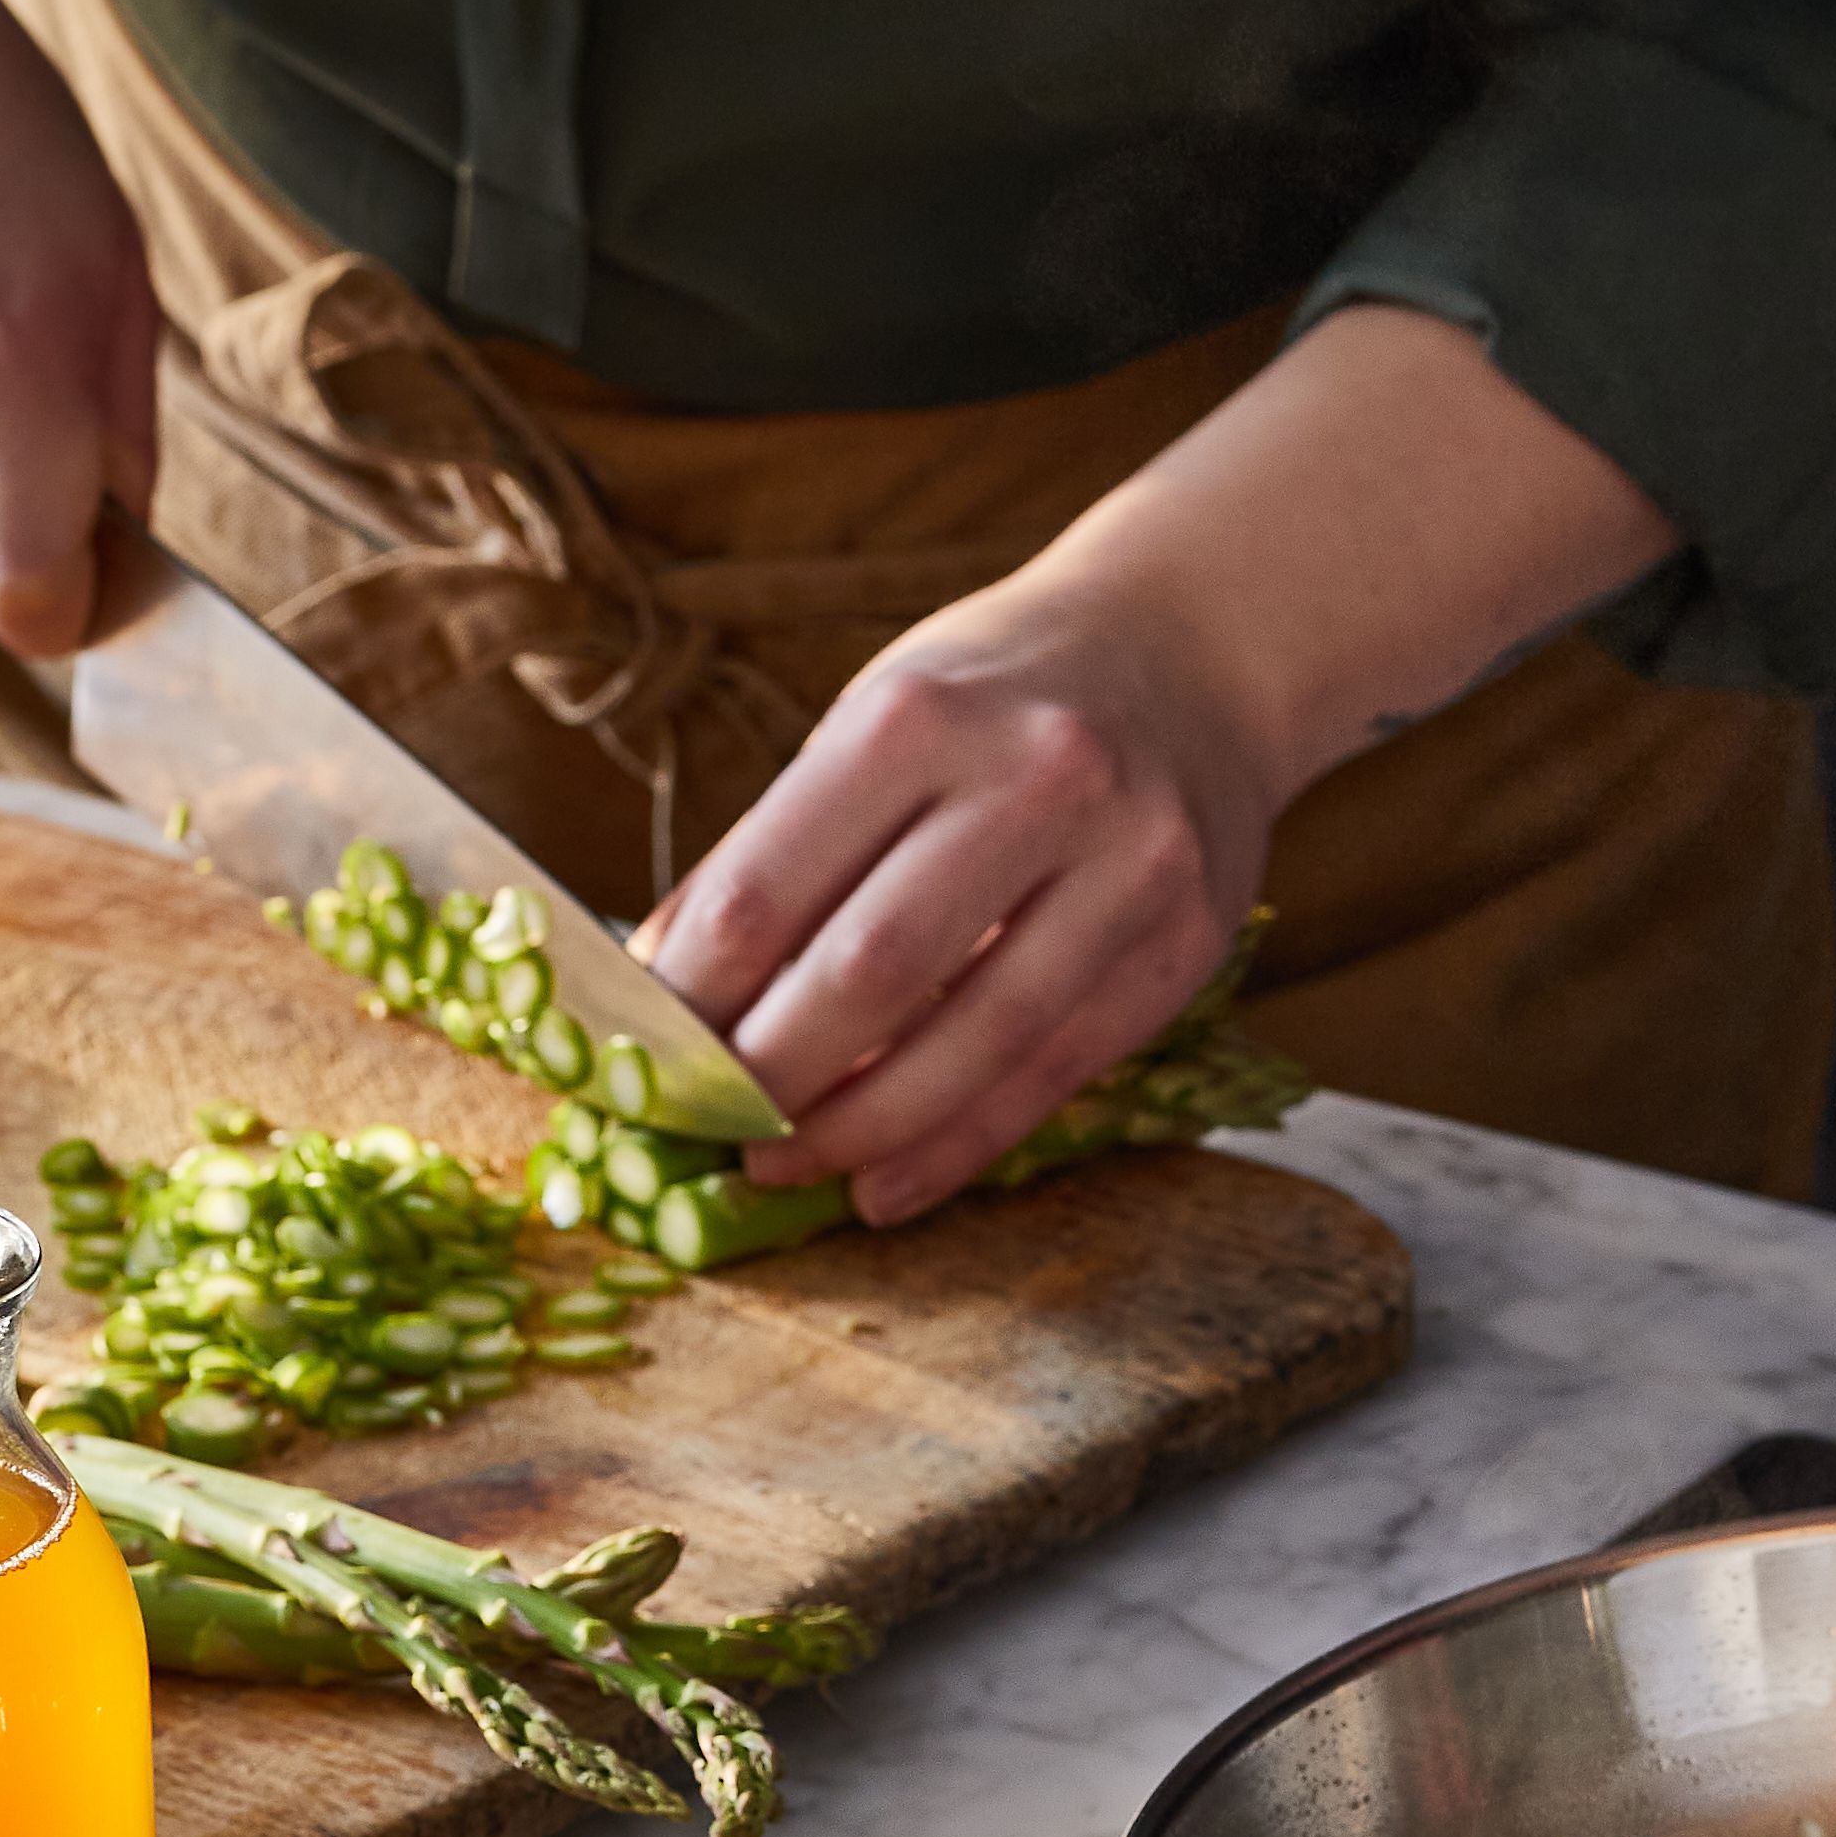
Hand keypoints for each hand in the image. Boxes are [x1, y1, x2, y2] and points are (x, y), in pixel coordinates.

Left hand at [641, 572, 1291, 1228]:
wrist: (1195, 652)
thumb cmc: (997, 697)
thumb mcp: (874, 721)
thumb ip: (777, 850)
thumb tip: (661, 990)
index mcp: (918, 716)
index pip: (767, 891)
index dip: (688, 1001)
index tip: (640, 1061)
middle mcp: (1034, 779)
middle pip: (868, 974)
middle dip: (768, 1078)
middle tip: (708, 1128)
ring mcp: (1125, 863)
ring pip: (972, 1039)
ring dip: (858, 1129)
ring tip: (783, 1167)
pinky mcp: (1181, 942)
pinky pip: (1052, 1070)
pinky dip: (957, 1144)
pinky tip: (885, 1184)